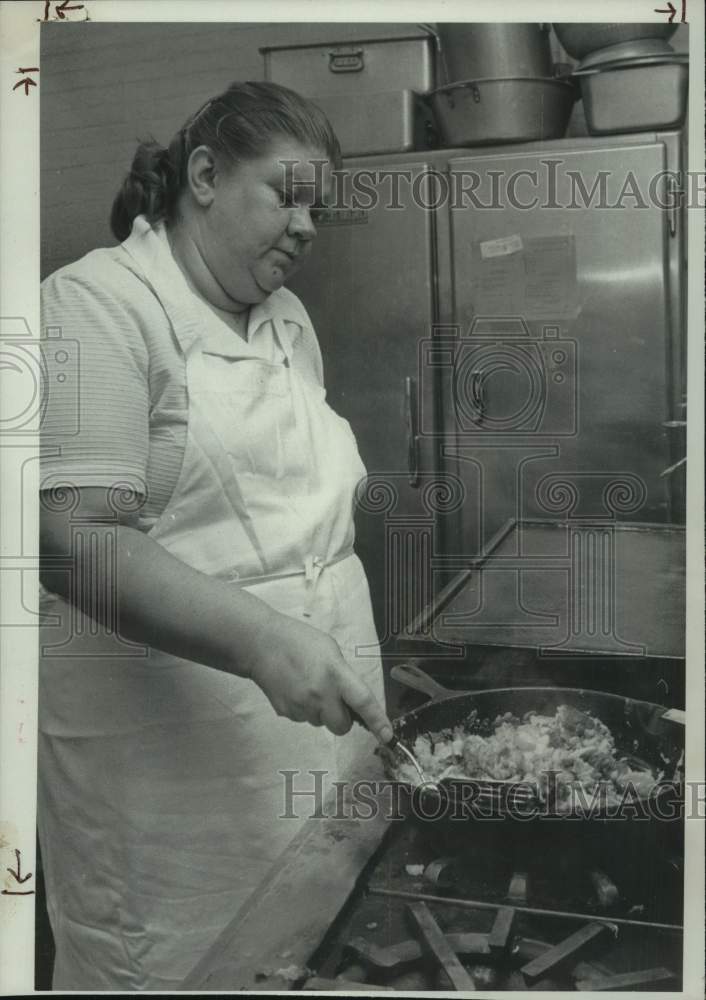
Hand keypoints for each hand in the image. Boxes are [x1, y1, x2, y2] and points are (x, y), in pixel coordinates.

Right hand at [243, 611, 393, 742]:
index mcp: (336, 674)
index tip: (388, 737)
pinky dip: (303, 708)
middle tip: (334, 698)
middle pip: (341, 726)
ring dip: (321, 711)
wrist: (260, 644)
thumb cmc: (299, 640)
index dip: (378, 721)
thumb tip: (350, 699)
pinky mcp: (285, 713)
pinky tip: (294, 688)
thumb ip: (343, 675)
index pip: (363, 702)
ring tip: (307, 685)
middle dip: (342, 718)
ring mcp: (301, 707)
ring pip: (321, 723)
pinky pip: (303, 719)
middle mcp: (320, 694)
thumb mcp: (330, 650)